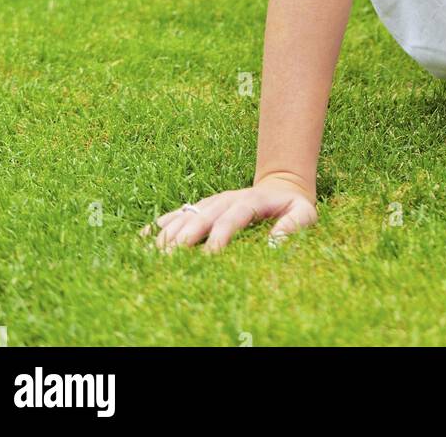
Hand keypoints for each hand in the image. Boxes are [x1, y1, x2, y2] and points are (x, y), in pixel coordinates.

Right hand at [138, 174, 317, 253]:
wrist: (281, 187)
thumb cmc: (294, 208)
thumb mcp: (304, 214)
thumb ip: (293, 226)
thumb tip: (275, 244)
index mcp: (250, 200)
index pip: (232, 217)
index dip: (220, 235)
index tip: (210, 256)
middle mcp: (225, 199)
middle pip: (201, 216)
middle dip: (187, 237)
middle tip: (172, 259)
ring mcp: (210, 202)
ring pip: (185, 216)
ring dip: (169, 234)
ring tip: (154, 256)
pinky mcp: (200, 208)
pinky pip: (175, 216)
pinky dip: (158, 228)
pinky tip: (141, 242)